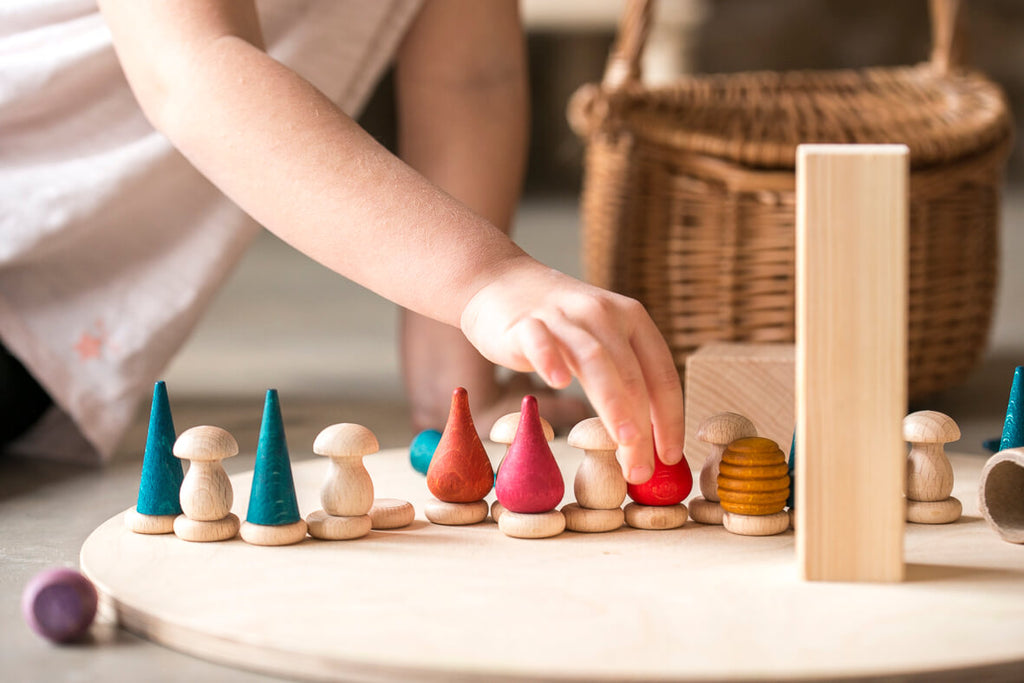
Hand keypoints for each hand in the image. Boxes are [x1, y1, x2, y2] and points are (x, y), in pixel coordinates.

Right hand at [460, 258, 683, 483]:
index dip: (670, 418)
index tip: (670, 457)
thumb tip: (647, 443)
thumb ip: (623, 377)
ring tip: (624, 442)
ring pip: (595, 361)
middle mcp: (603, 314)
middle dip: (642, 428)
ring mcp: (564, 317)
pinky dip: (551, 360)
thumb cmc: (556, 325)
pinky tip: (558, 384)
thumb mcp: (601, 340)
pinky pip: (541, 342)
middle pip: (631, 375)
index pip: (661, 373)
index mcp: (631, 318)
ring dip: (614, 404)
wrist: (498, 281)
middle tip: (642, 470)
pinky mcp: (525, 323)